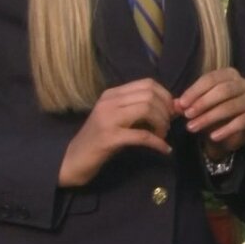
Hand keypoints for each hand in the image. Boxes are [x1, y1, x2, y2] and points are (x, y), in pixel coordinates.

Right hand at [58, 78, 174, 186]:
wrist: (73, 160)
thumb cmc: (98, 141)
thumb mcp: (118, 120)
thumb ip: (138, 110)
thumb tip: (170, 107)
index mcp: (112, 94)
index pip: (147, 83)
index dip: (165, 95)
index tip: (171, 111)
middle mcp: (109, 102)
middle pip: (149, 95)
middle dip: (165, 110)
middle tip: (167, 126)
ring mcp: (108, 119)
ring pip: (146, 109)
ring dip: (161, 124)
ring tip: (162, 135)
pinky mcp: (110, 138)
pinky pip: (142, 136)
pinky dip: (157, 142)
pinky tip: (164, 149)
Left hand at [176, 67, 244, 159]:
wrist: (230, 133)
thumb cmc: (214, 113)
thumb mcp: (199, 107)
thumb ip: (188, 104)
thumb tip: (175, 104)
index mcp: (230, 74)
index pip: (211, 79)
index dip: (195, 91)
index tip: (181, 104)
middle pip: (222, 90)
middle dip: (202, 103)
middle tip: (187, 116)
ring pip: (230, 107)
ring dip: (209, 118)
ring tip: (192, 127)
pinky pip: (240, 122)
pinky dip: (225, 130)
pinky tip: (213, 137)